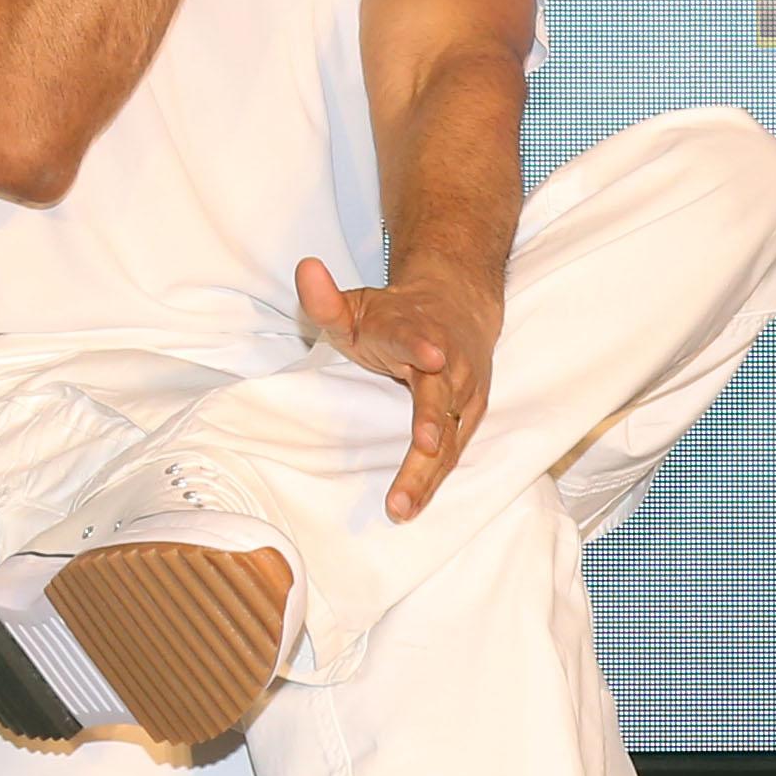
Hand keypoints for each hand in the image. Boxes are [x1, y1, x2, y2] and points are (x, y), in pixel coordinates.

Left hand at [299, 253, 498, 519]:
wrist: (458, 306)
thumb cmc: (396, 316)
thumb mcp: (356, 305)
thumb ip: (326, 298)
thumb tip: (304, 268)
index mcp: (413, 332)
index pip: (417, 338)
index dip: (422, 347)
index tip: (432, 356)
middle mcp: (447, 363)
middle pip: (440, 397)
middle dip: (432, 423)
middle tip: (424, 448)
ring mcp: (464, 391)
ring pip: (449, 435)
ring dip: (428, 472)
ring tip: (402, 505)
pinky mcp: (470, 415)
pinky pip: (452, 453)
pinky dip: (433, 480)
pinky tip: (411, 507)